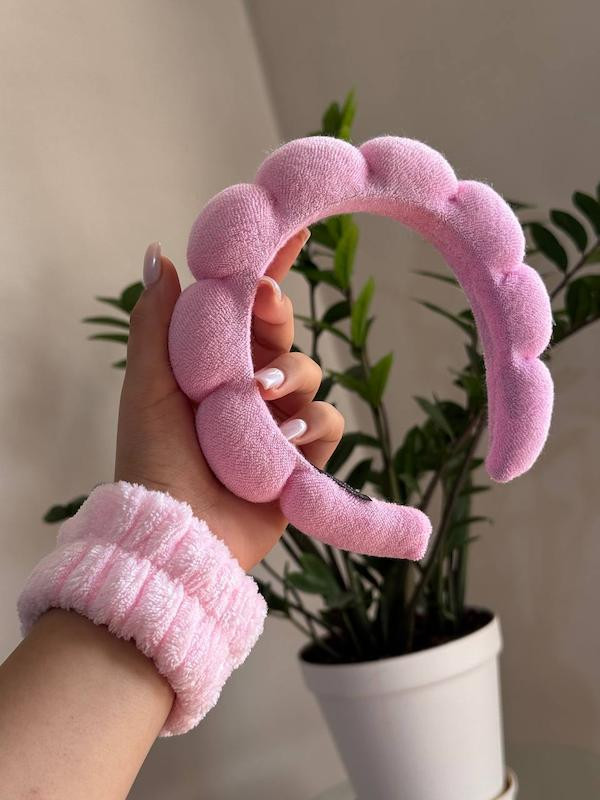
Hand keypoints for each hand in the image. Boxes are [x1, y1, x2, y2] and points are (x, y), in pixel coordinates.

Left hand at [114, 230, 344, 569]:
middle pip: (284, 332)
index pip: (246, 308)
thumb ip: (156, 319)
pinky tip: (287, 440)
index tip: (296, 228)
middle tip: (266, 304)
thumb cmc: (153, 458)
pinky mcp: (303, 456)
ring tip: (263, 400)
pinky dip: (313, 425)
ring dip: (291, 379)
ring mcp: (279, 421)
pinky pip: (330, 422)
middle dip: (277, 316)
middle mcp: (250, 386)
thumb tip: (157, 252)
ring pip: (311, 373)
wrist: (178, 530)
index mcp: (214, 364)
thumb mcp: (148, 384)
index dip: (271, 268)